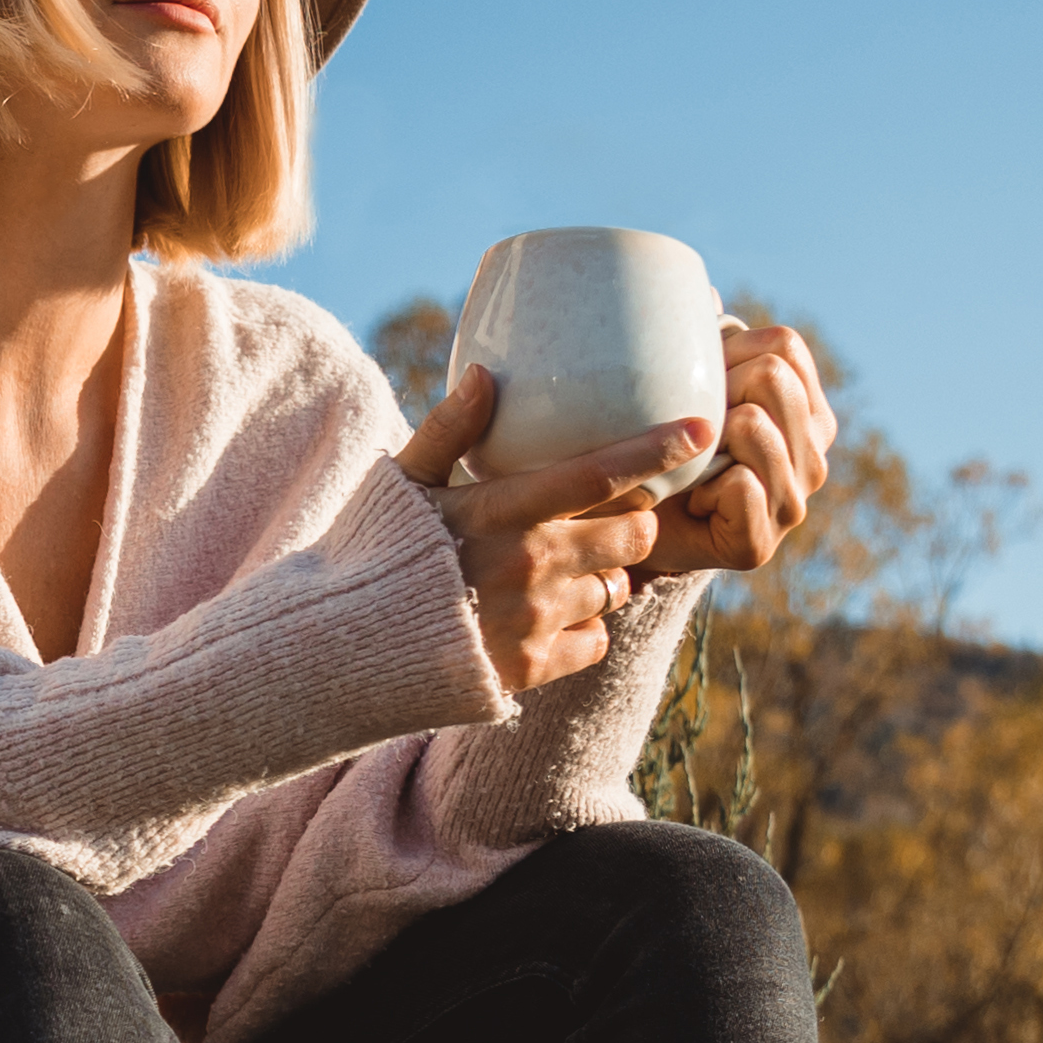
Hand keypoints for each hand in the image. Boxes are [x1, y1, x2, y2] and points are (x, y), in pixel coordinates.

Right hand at [396, 366, 710, 695]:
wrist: (339, 651)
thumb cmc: (371, 553)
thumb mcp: (402, 483)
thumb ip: (449, 429)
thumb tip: (486, 372)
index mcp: (502, 510)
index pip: (599, 473)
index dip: (657, 449)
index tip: (702, 425)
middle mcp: (530, 565)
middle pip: (634, 534)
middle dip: (632, 522)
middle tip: (602, 519)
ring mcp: (535, 621)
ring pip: (616, 588)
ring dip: (601, 576)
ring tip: (554, 572)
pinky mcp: (533, 669)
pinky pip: (596, 641)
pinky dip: (581, 629)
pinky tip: (541, 617)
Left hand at [644, 323, 835, 576]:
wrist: (621, 522)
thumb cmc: (653, 444)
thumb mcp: (683, 384)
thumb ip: (699, 340)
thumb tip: (701, 288)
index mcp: (807, 412)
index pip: (784, 344)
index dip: (730, 349)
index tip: (702, 385)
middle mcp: (813, 456)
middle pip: (771, 376)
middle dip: (716, 390)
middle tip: (689, 431)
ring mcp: (793, 502)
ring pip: (754, 424)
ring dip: (704, 440)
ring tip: (690, 467)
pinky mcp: (761, 544)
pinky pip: (742, 483)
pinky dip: (702, 487)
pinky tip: (690, 503)